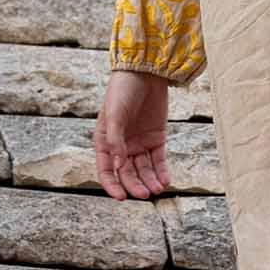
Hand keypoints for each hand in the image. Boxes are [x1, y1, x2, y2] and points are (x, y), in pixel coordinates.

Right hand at [93, 69, 172, 198]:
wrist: (145, 72)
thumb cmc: (122, 91)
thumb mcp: (114, 115)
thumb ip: (115, 141)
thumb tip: (118, 166)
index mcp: (105, 141)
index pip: (106, 170)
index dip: (112, 185)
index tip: (121, 197)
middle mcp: (122, 146)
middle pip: (127, 173)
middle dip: (135, 186)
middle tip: (145, 195)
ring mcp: (140, 143)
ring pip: (144, 170)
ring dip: (150, 181)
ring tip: (157, 189)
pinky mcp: (156, 139)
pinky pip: (158, 160)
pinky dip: (162, 171)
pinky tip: (165, 181)